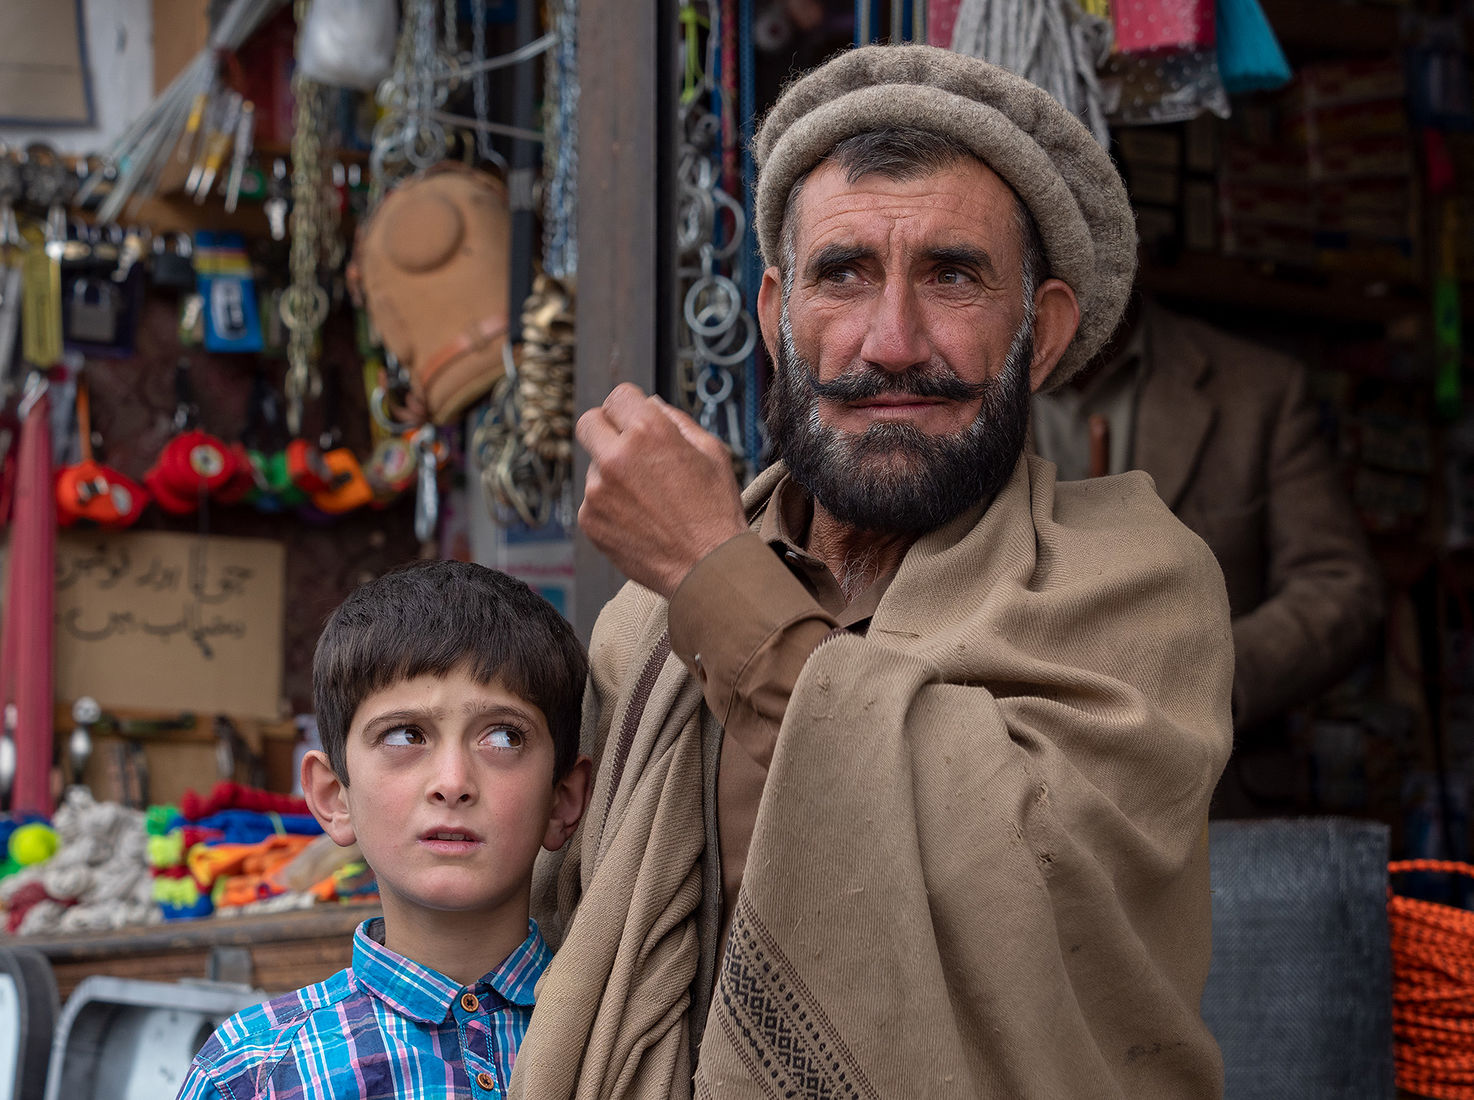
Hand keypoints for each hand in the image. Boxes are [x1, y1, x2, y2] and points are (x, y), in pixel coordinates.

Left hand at [576, 383, 747, 597]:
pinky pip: (593, 500)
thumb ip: (676, 420)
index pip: (618, 396)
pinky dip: (611, 506)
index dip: (630, 407)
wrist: (707, 568)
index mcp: (649, 432)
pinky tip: (640, 520)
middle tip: (627, 447)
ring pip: (594, 465)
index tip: (636, 420)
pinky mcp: (590, 520)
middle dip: (606, 428)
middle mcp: (616, 457)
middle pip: (588, 422)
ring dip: (613, 474)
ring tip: (649, 500)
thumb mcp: (711, 452)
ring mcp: (597, 491)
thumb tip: (650, 404)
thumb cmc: (716, 510)